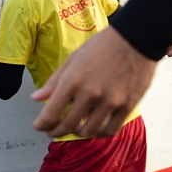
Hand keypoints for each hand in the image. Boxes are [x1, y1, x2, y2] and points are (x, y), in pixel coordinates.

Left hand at [31, 26, 156, 137]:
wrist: (136, 38)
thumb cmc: (102, 46)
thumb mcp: (72, 59)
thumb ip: (54, 82)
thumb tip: (35, 98)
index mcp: (72, 81)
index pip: (50, 114)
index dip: (41, 125)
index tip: (39, 126)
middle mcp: (89, 94)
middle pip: (67, 126)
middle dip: (56, 132)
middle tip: (52, 131)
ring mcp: (109, 102)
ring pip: (88, 131)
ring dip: (77, 133)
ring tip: (74, 128)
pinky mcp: (127, 106)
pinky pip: (110, 130)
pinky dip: (99, 133)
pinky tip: (94, 128)